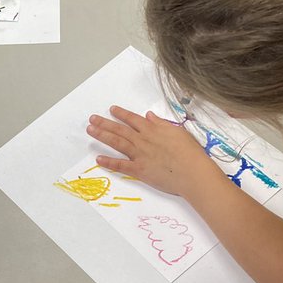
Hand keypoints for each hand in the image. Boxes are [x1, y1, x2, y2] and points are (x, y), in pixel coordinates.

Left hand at [87, 106, 223, 198]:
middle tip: (92, 118)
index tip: (111, 109)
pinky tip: (98, 158)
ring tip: (90, 130)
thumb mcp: (178, 132)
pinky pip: (120, 165)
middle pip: (120, 129)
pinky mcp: (139, 170)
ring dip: (102, 136)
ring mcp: (139, 155)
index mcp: (152, 130)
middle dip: (104, 123)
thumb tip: (148, 115)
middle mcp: (142, 140)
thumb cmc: (190, 152)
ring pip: (117, 142)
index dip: (121, 113)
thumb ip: (161, 123)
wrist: (192, 172)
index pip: (132, 119)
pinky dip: (108, 162)